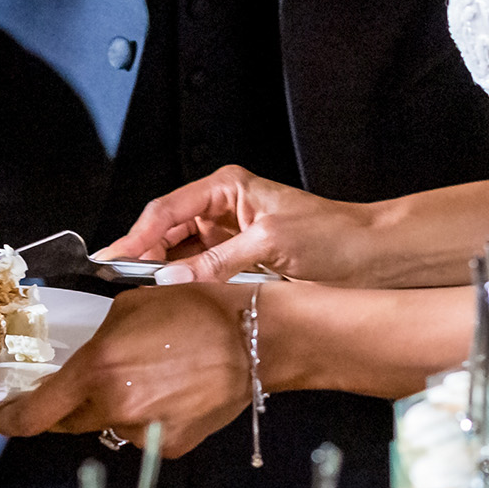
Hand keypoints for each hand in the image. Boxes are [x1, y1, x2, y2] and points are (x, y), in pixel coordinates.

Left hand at [0, 285, 251, 456]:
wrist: (253, 341)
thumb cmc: (190, 311)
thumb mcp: (127, 310)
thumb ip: (96, 345)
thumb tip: (84, 364)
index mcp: (95, 371)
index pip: (37, 413)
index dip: (11, 419)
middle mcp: (114, 409)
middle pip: (67, 422)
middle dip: (61, 407)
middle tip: (68, 389)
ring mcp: (144, 433)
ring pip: (106, 427)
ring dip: (108, 409)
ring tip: (139, 379)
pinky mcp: (170, 447)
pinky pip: (140, 435)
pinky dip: (142, 418)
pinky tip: (166, 393)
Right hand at [100, 165, 370, 285]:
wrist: (374, 257)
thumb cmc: (333, 236)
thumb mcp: (270, 244)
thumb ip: (217, 261)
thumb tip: (171, 280)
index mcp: (227, 187)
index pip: (167, 210)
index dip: (138, 236)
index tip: (115, 260)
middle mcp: (222, 208)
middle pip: (165, 230)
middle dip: (140, 254)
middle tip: (114, 282)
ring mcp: (227, 236)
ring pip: (177, 254)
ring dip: (157, 273)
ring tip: (132, 295)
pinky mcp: (236, 261)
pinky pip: (197, 271)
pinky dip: (180, 285)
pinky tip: (165, 300)